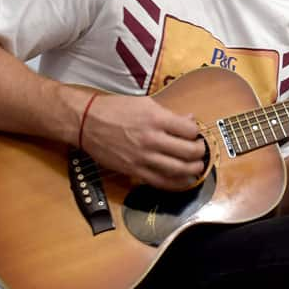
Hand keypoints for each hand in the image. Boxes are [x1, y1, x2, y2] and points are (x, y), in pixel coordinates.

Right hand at [78, 93, 205, 190]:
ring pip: (178, 170)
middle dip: (200, 153)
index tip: (195, 134)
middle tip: (200, 151)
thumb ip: (169, 114)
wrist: (87, 123)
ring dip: (193, 170)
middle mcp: (151, 139)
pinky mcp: (134, 171)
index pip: (189, 130)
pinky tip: (184, 181)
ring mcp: (143, 157)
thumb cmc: (115, 109)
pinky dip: (176, 184)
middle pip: (188, 152)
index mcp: (155, 119)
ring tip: (196, 167)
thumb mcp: (145, 103)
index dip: (196, 132)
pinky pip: (160, 182)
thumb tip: (190, 121)